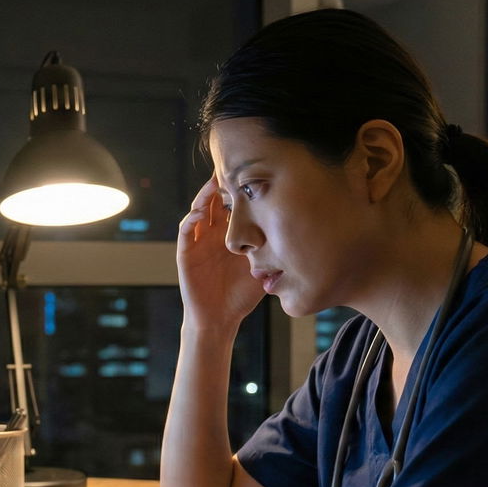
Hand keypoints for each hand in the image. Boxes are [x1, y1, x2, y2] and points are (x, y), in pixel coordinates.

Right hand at [177, 176, 264, 331]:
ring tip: (214, 181)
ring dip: (205, 195)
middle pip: (216, 201)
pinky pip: (186, 231)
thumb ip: (274, 252)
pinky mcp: (186, 253)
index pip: (235, 205)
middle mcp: (213, 234)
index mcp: (231, 235)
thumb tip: (302, 237)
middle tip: (232, 166)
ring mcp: (198, 242)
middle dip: (222, 184)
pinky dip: (191, 219)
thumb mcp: (262, 268)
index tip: (254, 173)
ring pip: (199, 210)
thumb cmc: (241, 296)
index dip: (241, 189)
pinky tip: (201, 211)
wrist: (219, 320)